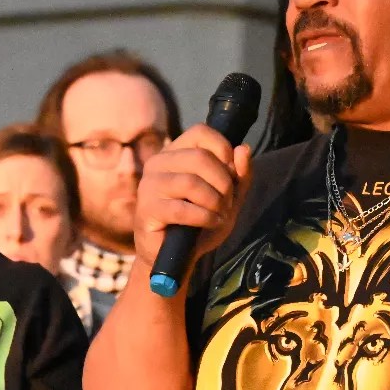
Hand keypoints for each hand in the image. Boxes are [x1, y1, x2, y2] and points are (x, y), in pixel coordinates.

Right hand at [133, 124, 252, 269]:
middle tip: (227, 202)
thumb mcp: (228, 197)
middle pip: (200, 157)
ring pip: (191, 182)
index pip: (200, 132)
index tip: (232, 172)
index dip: (222, 148)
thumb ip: (239, 175)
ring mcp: (149, 185)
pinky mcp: (147, 209)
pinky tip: (211, 223)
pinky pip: (183, 209)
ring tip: (219, 214)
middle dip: (223, 182)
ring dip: (215, 201)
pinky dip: (205, 217)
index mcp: (175, 153)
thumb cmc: (201, 222)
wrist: (178, 256)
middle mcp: (158, 163)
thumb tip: (243, 148)